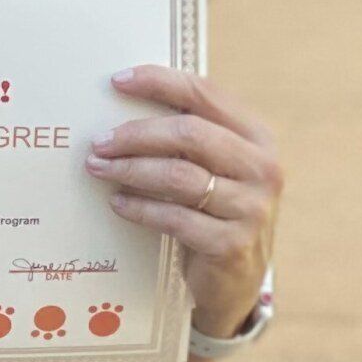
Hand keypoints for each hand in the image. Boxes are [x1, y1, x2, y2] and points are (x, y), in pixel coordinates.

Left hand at [86, 66, 281, 339]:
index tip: (117, 81)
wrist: (237, 280)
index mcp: (257, 137)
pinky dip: (139, 208)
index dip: (160, 82)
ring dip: (130, 170)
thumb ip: (189, 139)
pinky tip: (117, 203)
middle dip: (136, 134)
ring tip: (98, 168)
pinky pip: (174, 218)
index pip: (206, 94)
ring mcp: (251, 208)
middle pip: (190, 134)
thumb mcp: (215, 168)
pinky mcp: (232, 244)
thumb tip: (124, 105)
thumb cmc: (215, 211)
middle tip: (99, 141)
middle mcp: (263, 168)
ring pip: (179, 176)